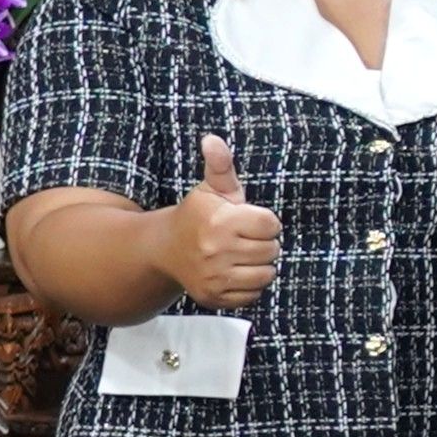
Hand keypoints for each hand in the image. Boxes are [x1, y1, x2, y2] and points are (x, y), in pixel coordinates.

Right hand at [163, 132, 281, 310]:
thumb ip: (220, 165)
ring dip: (260, 265)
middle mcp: (215, 250)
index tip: (249, 220)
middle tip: (243, 239)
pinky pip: (254, 295)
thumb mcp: (211, 189)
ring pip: (267, 274)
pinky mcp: (213, 297)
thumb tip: (212, 139)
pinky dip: (250, 285)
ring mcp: (213, 276)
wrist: (164, 248)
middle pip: (272, 250)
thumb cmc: (198, 215)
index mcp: (220, 221)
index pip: (271, 225)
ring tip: (241, 255)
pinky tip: (234, 272)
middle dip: (263, 243)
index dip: (265, 221)